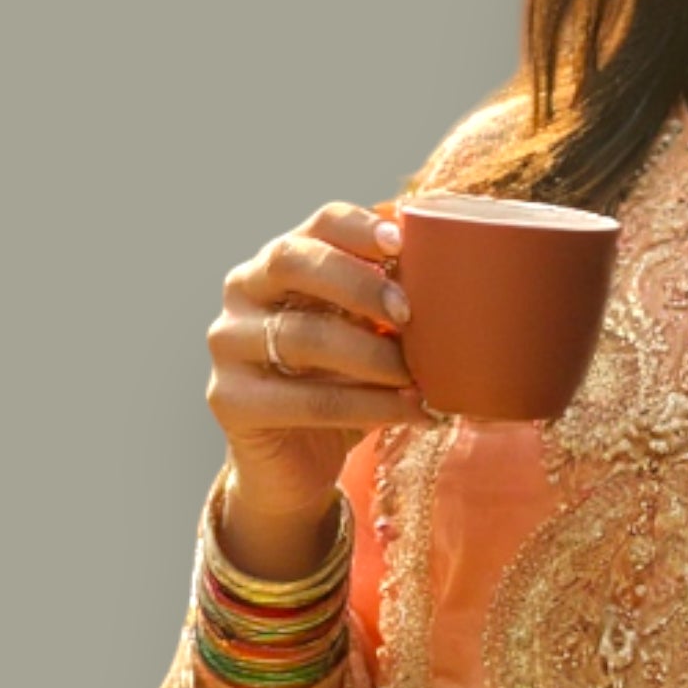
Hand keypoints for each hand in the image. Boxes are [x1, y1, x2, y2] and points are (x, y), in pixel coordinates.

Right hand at [206, 200, 432, 524]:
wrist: (297, 463)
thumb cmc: (344, 384)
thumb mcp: (370, 336)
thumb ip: (393, 305)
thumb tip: (458, 280)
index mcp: (283, 260)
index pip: (318, 224)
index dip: (359, 227)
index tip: (401, 244)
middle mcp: (245, 291)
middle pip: (293, 261)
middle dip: (359, 284)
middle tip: (409, 315)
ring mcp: (229, 344)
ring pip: (303, 335)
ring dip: (372, 356)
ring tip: (419, 377)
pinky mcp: (231, 400)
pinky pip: (309, 400)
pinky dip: (370, 406)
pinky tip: (412, 411)